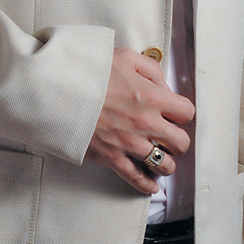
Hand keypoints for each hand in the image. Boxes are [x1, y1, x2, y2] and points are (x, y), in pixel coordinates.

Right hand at [85, 47, 193, 194]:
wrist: (57, 88)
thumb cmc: (89, 71)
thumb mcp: (125, 57)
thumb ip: (151, 69)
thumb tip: (164, 86)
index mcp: (151, 96)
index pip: (186, 112)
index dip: (182, 112)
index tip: (175, 113)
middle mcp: (145, 123)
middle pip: (180, 142)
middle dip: (178, 140)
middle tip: (170, 136)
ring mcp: (129, 143)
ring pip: (164, 164)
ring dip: (166, 162)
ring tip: (162, 157)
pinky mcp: (111, 157)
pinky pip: (136, 178)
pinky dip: (147, 185)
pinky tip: (152, 185)